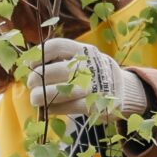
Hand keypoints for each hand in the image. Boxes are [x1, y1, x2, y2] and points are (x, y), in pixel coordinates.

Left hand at [26, 37, 148, 122]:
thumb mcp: (84, 58)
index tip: (31, 64)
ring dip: (43, 96)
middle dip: (37, 79)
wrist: (126, 90)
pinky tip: (48, 109)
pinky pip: (70, 107)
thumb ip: (63, 59)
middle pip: (56, 70)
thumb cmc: (95, 74)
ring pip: (62, 90)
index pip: (57, 47)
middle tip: (32, 85)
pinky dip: (54, 108)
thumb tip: (31, 67)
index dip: (39, 55)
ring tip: (35, 99)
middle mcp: (90, 66)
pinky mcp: (97, 105)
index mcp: (85, 51)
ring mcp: (95, 86)